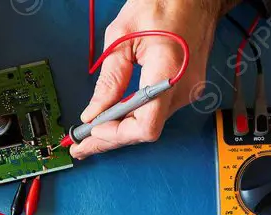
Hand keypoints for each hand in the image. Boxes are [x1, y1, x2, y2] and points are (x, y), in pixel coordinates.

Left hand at [70, 0, 225, 158]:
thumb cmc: (163, 3)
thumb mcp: (122, 36)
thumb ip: (110, 79)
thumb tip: (94, 111)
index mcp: (167, 72)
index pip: (144, 126)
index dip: (116, 134)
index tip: (93, 131)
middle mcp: (183, 88)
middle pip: (144, 130)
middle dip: (110, 138)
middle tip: (82, 145)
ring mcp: (188, 91)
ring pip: (150, 123)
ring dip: (121, 128)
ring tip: (93, 132)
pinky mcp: (187, 89)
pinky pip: (157, 111)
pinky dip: (134, 116)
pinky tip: (116, 117)